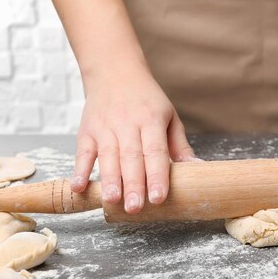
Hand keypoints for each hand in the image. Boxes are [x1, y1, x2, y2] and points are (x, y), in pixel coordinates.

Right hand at [69, 61, 196, 212]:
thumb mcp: (169, 116)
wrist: (115, 70)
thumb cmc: (146, 99)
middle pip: (131, 157)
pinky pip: (82, 151)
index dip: (157, 175)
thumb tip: (198, 168)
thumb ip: (179, 145)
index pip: (155, 151)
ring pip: (108, 156)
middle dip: (133, 184)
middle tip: (135, 208)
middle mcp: (128, 123)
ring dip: (110, 180)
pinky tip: (80, 187)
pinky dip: (80, 169)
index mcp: (152, 120)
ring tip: (112, 201)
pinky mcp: (87, 130)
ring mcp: (105, 127)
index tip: (158, 197)